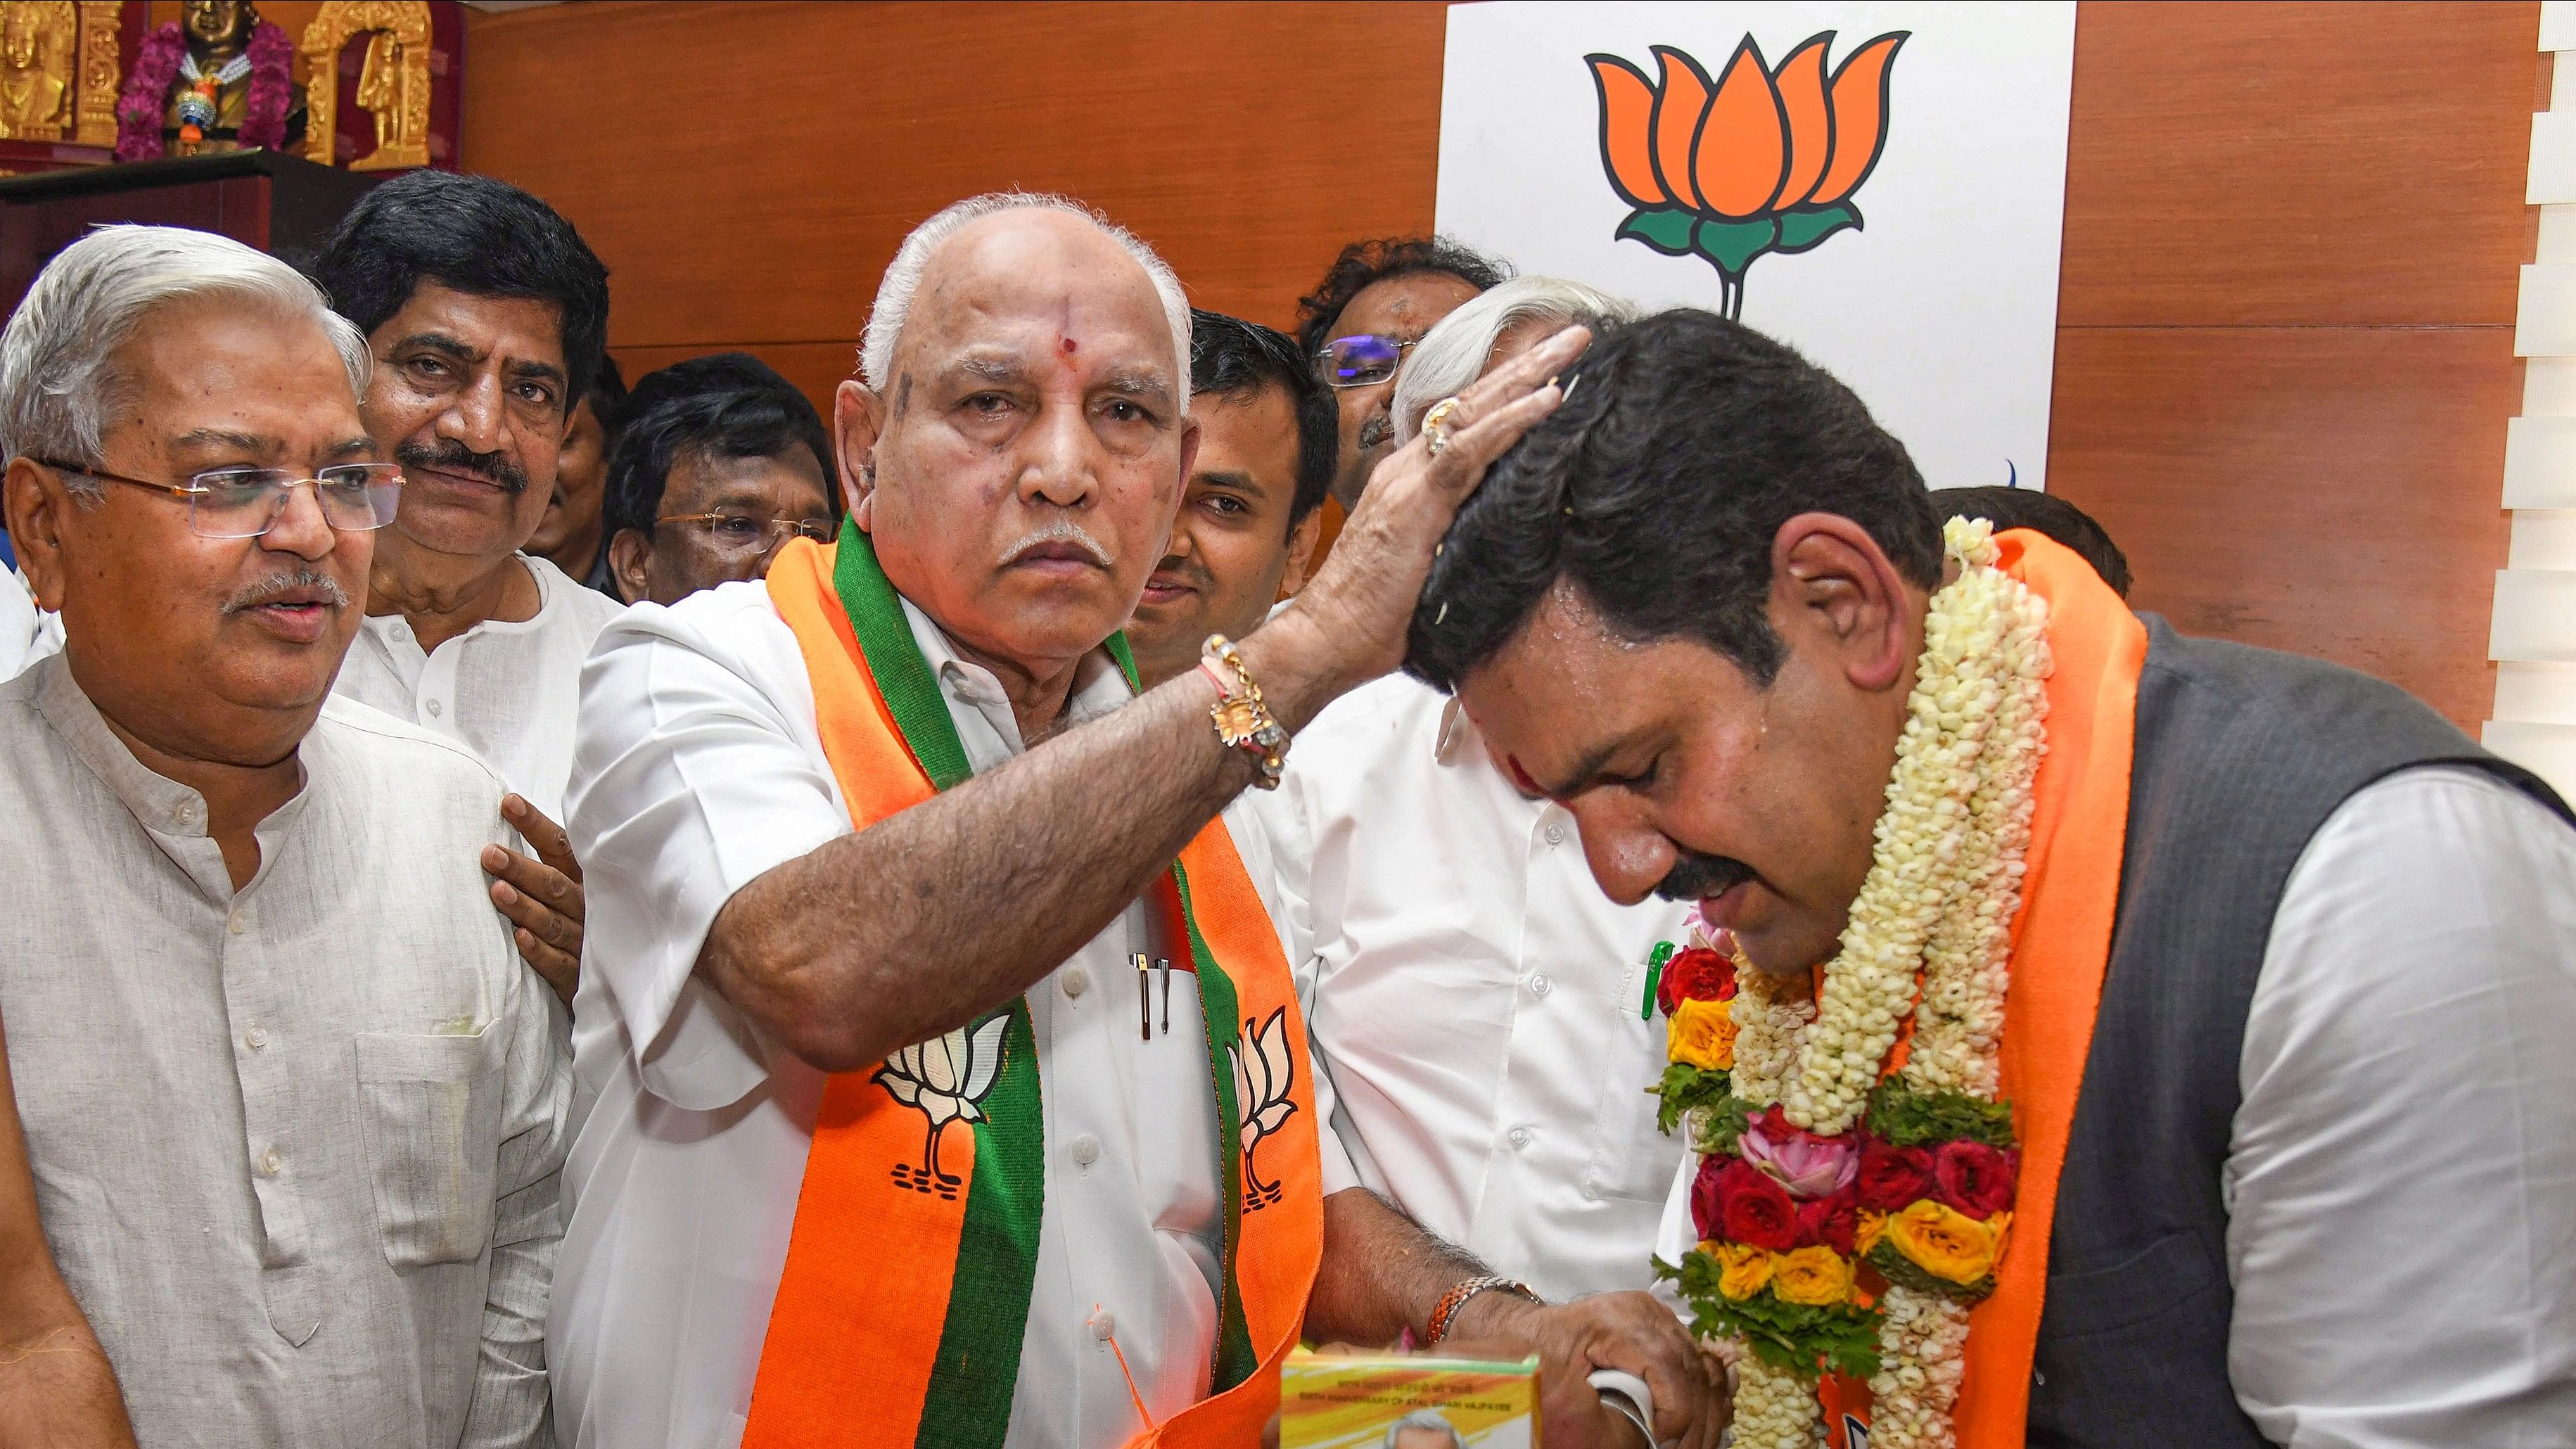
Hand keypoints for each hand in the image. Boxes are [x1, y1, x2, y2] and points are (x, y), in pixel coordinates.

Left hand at [481, 794, 583, 1004]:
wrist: (613, 978)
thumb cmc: (579, 920)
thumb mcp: (572, 886)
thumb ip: (549, 861)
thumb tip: (506, 815)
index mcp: (584, 879)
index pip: (561, 846)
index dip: (535, 825)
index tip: (508, 803)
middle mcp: (587, 906)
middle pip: (554, 884)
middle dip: (522, 868)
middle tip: (490, 854)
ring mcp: (585, 941)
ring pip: (553, 922)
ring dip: (526, 907)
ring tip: (497, 892)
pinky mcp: (579, 976)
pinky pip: (559, 963)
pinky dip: (540, 951)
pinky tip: (519, 938)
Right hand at [1261, 323, 1590, 700]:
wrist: (1325, 640)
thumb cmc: (1371, 621)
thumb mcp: (1426, 572)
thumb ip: (1457, 545)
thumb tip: (1503, 545)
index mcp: (1409, 482)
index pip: (1464, 424)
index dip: (1506, 395)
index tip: (1550, 373)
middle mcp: (1406, 469)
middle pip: (1472, 402)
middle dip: (1525, 366)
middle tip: (1573, 335)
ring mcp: (1409, 480)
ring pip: (1474, 412)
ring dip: (1527, 376)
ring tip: (1571, 347)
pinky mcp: (1417, 502)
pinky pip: (1469, 449)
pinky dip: (1512, 421)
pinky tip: (1548, 399)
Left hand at [1446, 1290, 1727, 1448]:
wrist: (1528, 1333)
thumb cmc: (1538, 1358)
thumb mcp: (1563, 1390)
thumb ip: (1606, 1413)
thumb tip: (1646, 1437)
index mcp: (1619, 1320)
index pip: (1668, 1364)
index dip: (1677, 1409)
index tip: (1664, 1442)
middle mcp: (1645, 1312)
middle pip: (1692, 1368)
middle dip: (1695, 1419)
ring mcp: (1658, 1317)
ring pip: (1702, 1366)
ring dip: (1706, 1410)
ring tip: (1693, 1442)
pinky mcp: (1663, 1327)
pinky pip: (1698, 1360)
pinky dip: (1706, 1392)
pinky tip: (1706, 1419)